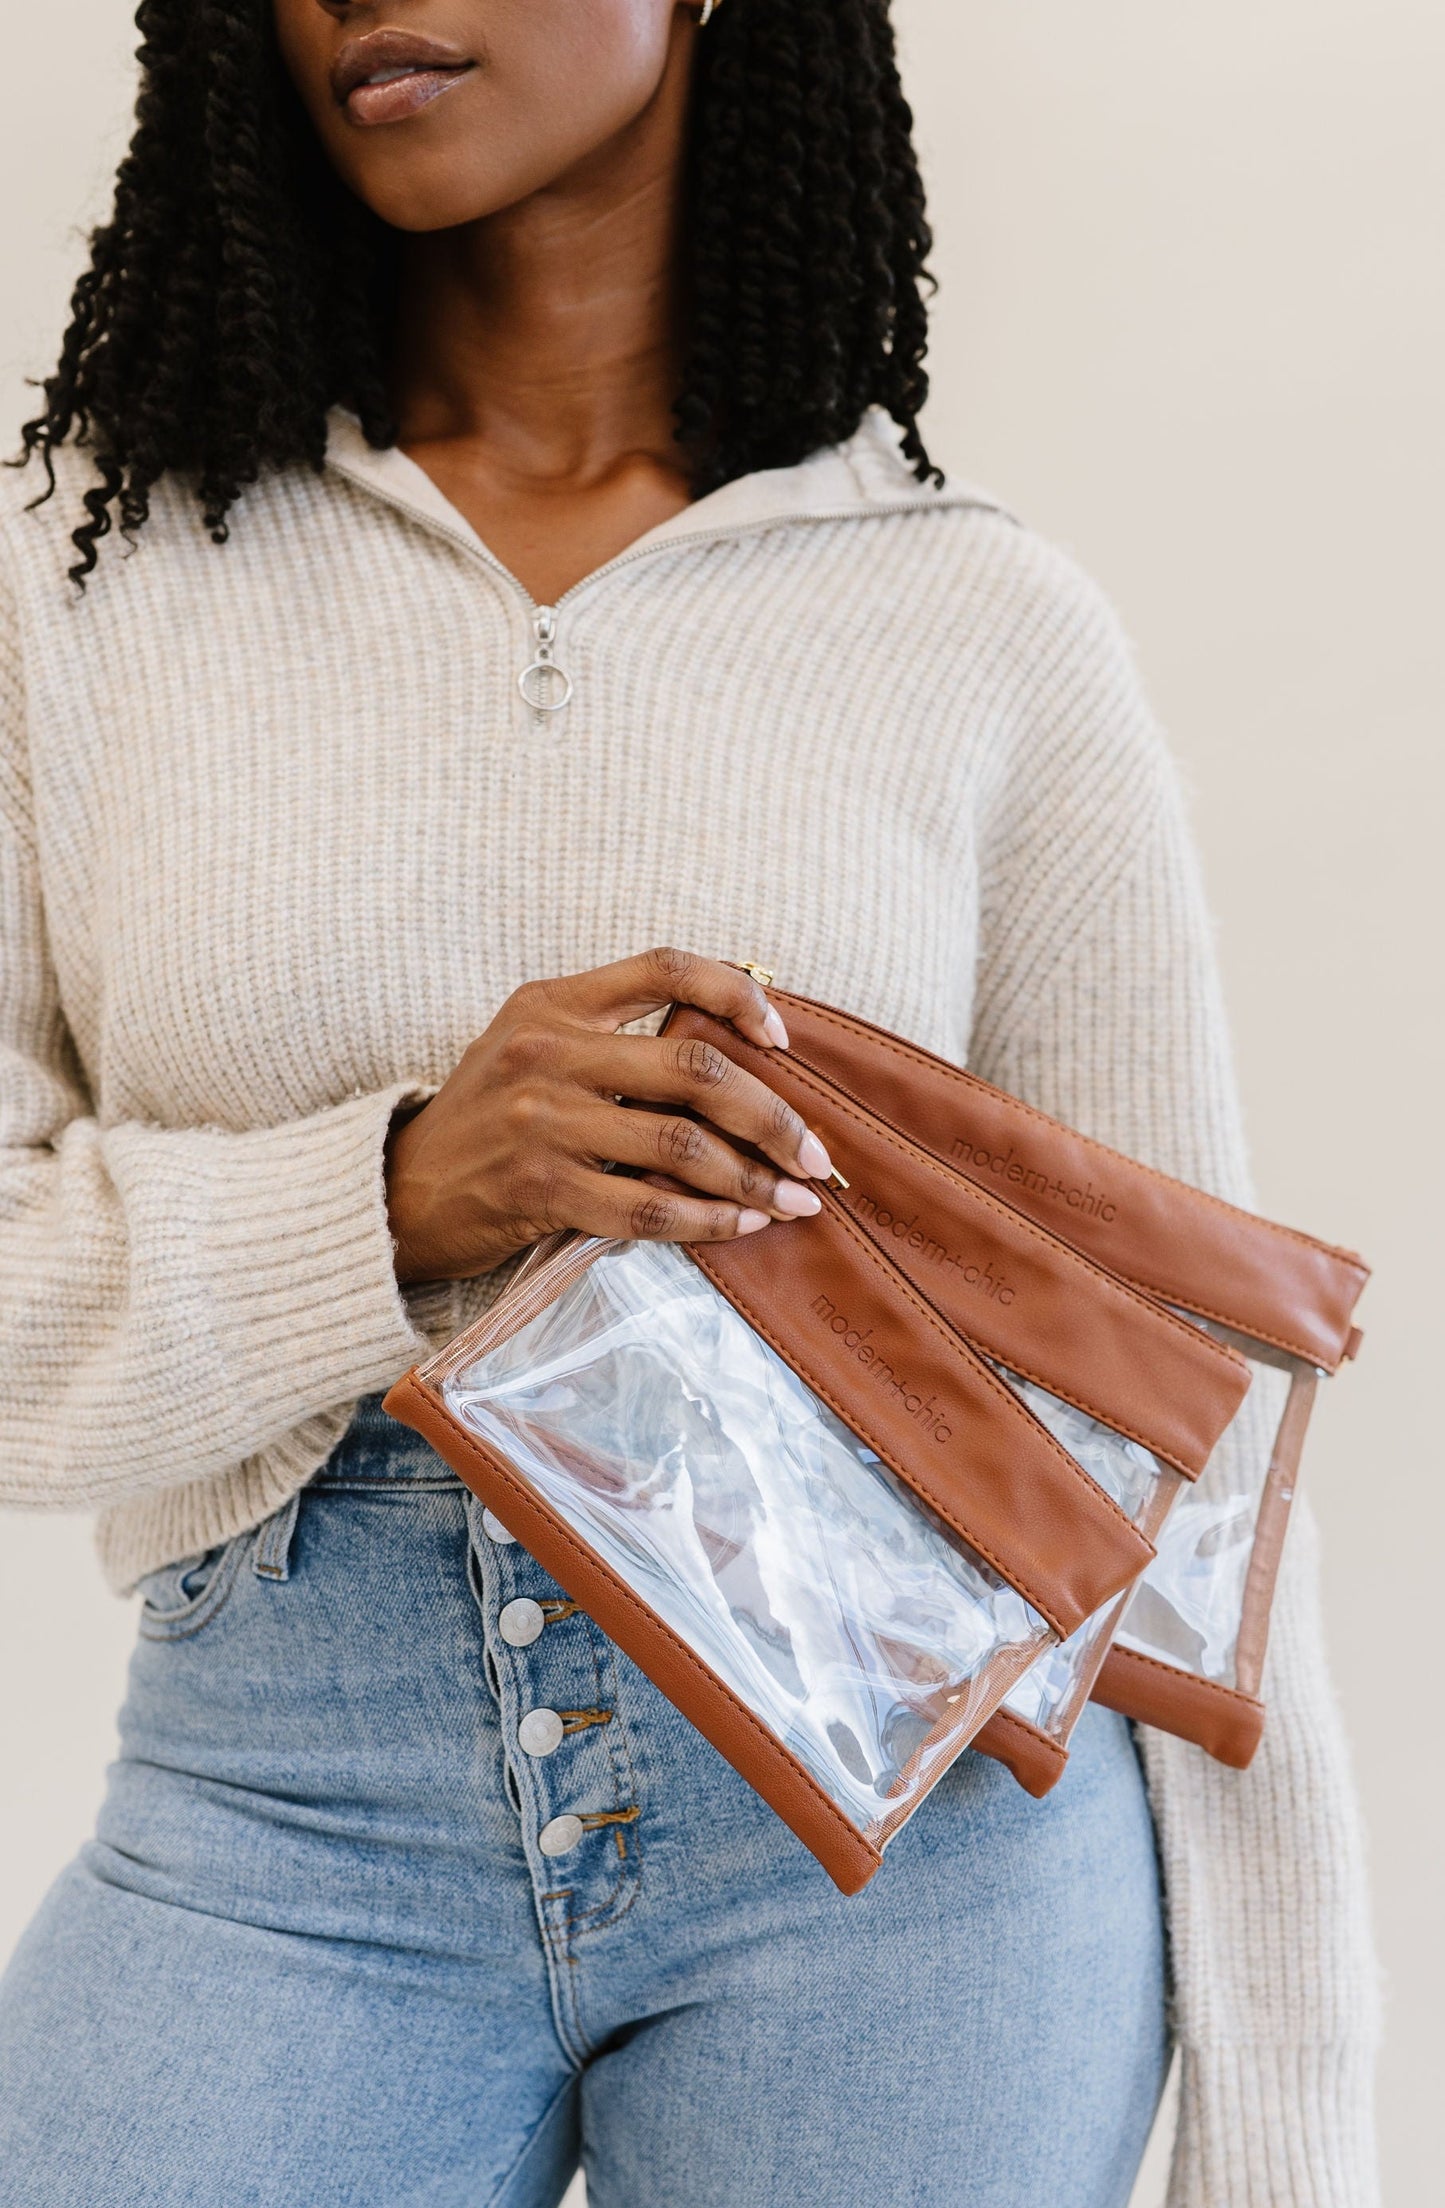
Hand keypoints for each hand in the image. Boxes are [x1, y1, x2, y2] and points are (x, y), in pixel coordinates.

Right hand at [385, 948, 832, 1283]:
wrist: (399, 1192)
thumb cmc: (485, 1119)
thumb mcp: (530, 1044)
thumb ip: (612, 1034)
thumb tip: (735, 1050)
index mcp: (553, 1001)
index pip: (666, 967)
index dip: (738, 993)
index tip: (783, 1040)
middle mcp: (548, 1051)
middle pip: (696, 1070)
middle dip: (774, 1118)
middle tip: (818, 1157)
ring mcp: (542, 1122)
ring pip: (681, 1147)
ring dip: (753, 1180)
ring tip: (794, 1202)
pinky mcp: (540, 1190)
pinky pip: (647, 1208)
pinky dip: (706, 1221)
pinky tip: (741, 1226)